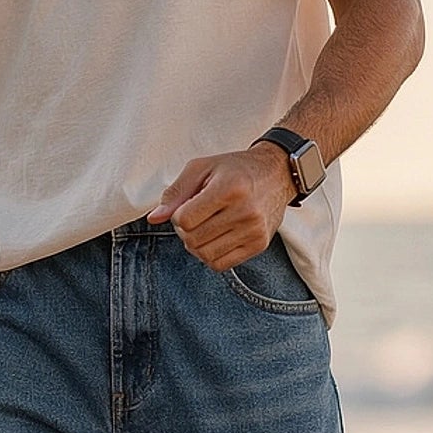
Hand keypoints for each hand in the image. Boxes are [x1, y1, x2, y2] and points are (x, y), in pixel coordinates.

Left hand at [148, 142, 293, 270]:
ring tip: (204, 227)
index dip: (177, 215)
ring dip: (196, 244)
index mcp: (230, 189)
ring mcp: (254, 231)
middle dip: (184, 231)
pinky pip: (221, 265)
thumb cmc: (236, 168)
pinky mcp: (259, 244)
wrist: (277, 173)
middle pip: (193, 240)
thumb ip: (176, 192)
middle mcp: (245, 212)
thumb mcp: (202, 167)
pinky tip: (215, 238)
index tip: (185, 206)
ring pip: (205, 255)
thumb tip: (155, 218)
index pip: (185, 220)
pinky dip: (210, 255)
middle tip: (193, 218)